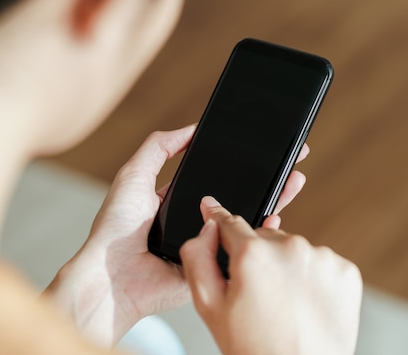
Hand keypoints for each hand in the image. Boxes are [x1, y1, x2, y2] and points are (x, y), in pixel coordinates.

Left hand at [46, 126, 309, 346]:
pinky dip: (260, 235)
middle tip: (290, 160)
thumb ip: (158, 148)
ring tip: (294, 179)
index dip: (238, 163)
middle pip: (237, 196)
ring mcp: (207, 244)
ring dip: (271, 201)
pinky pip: (241, 250)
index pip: (216, 177)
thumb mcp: (133, 175)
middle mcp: (195, 222)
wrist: (113, 278)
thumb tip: (190, 129)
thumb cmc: (115, 229)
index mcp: (177, 201)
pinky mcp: (214, 267)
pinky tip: (275, 216)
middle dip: (264, 179)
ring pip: (244, 221)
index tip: (259, 148)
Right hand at [181, 197, 362, 354]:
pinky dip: (312, 277)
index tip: (213, 211)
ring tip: (284, 303)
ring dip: (286, 267)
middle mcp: (290, 248)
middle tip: (256, 293)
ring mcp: (322, 258)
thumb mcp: (209, 307)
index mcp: (253, 254)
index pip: (229, 221)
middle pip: (263, 237)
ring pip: (293, 250)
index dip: (218, 220)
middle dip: (256, 257)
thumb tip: (207, 228)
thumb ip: (198, 258)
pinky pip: (320, 262)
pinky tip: (304, 303)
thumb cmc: (255, 348)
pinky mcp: (345, 271)